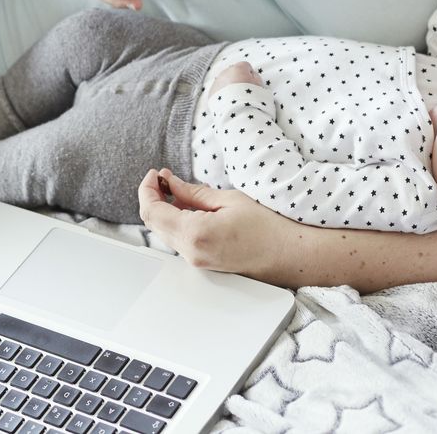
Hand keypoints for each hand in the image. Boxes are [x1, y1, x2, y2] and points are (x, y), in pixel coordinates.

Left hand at [136, 168, 290, 277]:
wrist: (289, 254)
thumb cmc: (267, 226)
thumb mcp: (228, 199)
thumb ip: (193, 192)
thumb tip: (169, 183)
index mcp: (195, 234)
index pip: (152, 212)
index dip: (147, 189)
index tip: (154, 174)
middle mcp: (191, 252)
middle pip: (153, 223)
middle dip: (153, 197)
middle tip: (163, 177)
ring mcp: (196, 261)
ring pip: (164, 232)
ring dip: (163, 209)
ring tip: (174, 188)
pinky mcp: (203, 263)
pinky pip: (178, 239)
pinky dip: (174, 220)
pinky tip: (185, 206)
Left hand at [207, 61, 261, 97]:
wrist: (237, 112)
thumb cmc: (250, 97)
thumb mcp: (259, 85)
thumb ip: (255, 77)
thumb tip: (251, 76)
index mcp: (238, 68)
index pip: (245, 66)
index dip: (250, 75)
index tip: (252, 83)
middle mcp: (225, 72)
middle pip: (233, 72)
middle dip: (238, 79)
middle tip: (243, 92)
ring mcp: (217, 81)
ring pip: (224, 81)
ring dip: (229, 86)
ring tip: (235, 99)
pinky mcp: (212, 91)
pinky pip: (218, 90)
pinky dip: (222, 94)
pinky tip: (228, 102)